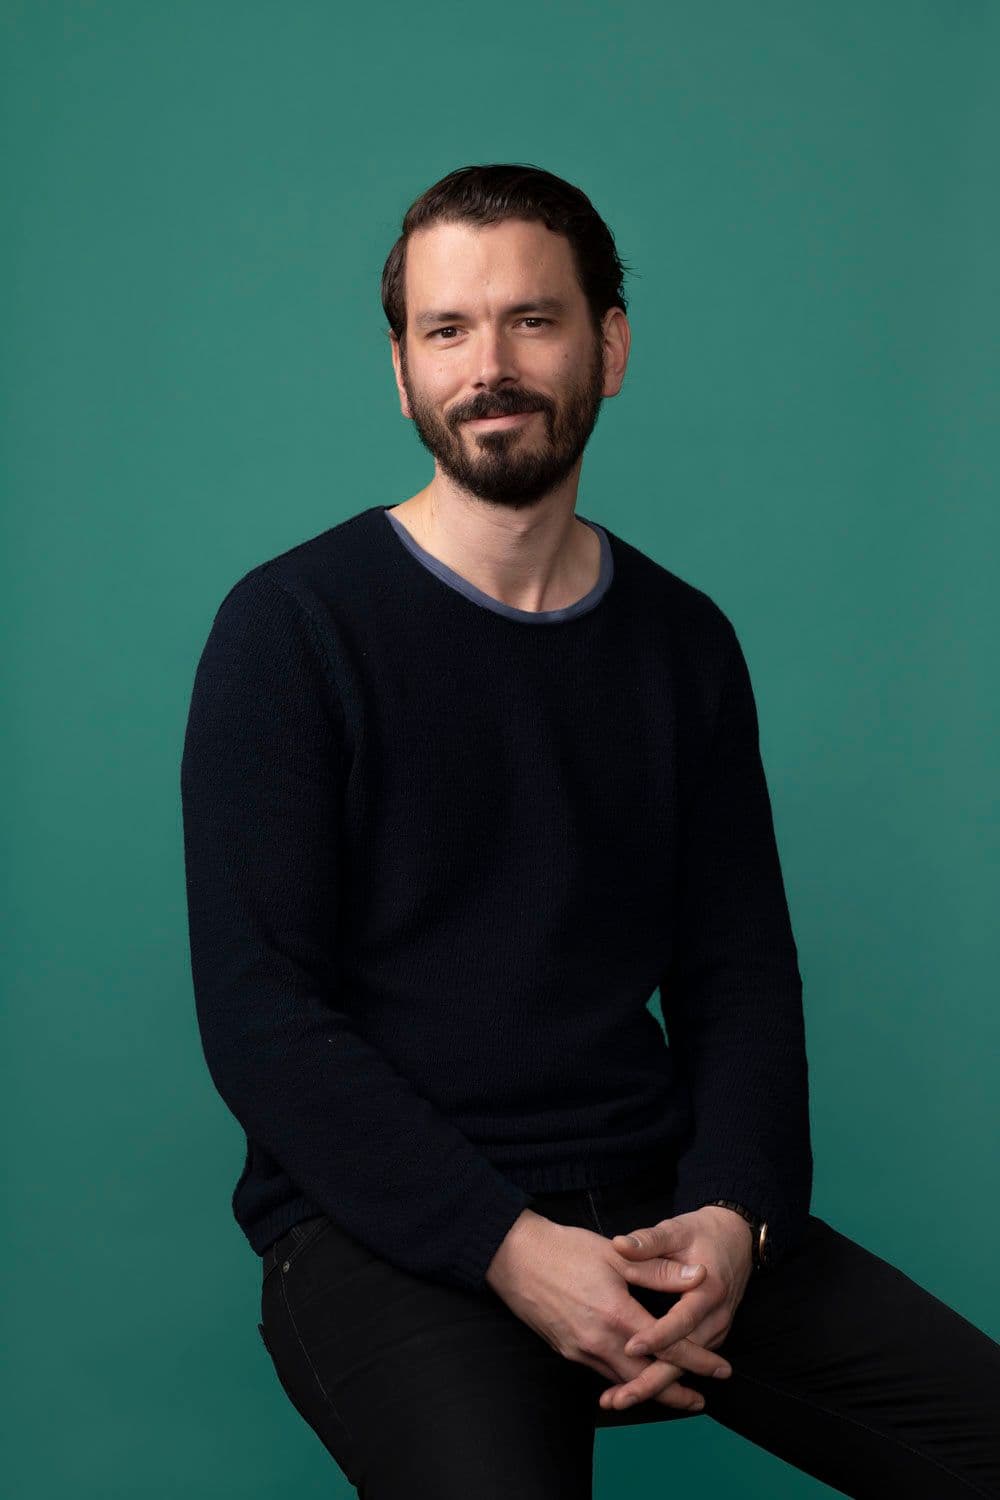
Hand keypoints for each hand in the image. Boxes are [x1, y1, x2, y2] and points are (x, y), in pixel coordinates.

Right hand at [485, 1209, 732, 1413]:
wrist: (513, 1256)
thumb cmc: (564, 1249)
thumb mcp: (616, 1254)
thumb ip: (658, 1270)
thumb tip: (698, 1277)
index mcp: (617, 1315)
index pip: (668, 1348)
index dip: (698, 1361)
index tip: (721, 1369)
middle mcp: (599, 1341)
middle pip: (646, 1380)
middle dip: (676, 1393)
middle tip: (700, 1402)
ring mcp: (580, 1350)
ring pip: (622, 1382)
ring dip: (649, 1391)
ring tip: (673, 1395)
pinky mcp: (565, 1350)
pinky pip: (600, 1373)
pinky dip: (621, 1381)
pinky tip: (630, 1378)